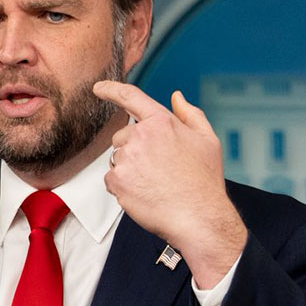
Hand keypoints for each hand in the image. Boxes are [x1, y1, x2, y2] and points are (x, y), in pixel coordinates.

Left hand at [96, 82, 246, 287]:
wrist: (198, 217)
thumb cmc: (204, 181)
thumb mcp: (207, 140)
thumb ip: (190, 114)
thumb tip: (176, 97)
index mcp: (162, 122)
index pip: (131, 97)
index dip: (111, 90)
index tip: (98, 88)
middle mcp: (141, 136)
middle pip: (122, 137)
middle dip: (133, 150)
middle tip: (157, 170)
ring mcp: (126, 158)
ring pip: (116, 159)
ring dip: (128, 170)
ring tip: (153, 183)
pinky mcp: (116, 179)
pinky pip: (110, 179)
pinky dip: (122, 187)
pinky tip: (144, 194)